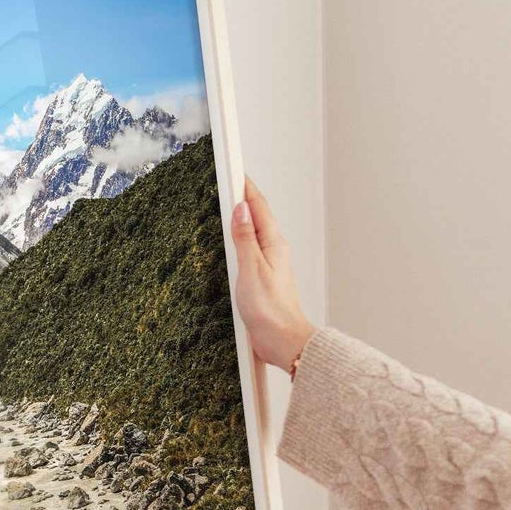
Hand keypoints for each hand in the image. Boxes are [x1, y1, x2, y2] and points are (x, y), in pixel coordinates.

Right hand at [231, 176, 316, 370]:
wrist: (283, 341)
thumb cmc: (271, 310)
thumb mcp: (251, 269)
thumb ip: (245, 238)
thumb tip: (240, 209)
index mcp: (273, 244)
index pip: (258, 206)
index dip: (245, 186)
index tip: (234, 169)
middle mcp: (273, 251)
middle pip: (257, 216)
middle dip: (242, 196)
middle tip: (228, 179)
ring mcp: (268, 265)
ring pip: (253, 233)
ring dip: (241, 217)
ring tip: (227, 204)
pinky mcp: (262, 279)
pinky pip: (250, 250)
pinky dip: (239, 239)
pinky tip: (232, 243)